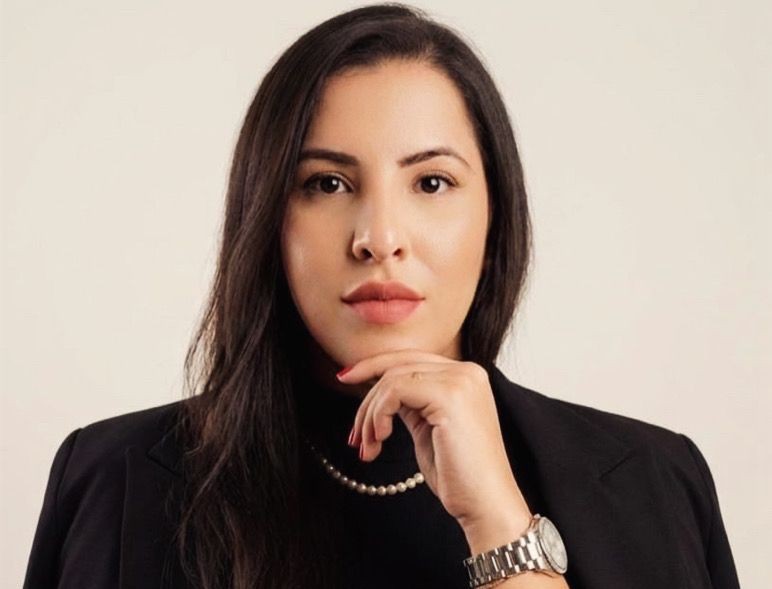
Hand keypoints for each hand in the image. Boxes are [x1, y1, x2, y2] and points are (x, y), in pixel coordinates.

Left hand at [339, 348, 530, 528]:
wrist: (485, 505)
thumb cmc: (458, 475)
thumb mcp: (428, 427)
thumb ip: (411, 402)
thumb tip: (380, 389)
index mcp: (465, 376)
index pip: (410, 358)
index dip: (373, 366)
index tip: (345, 378)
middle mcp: (467, 371)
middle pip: (398, 365)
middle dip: (367, 399)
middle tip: (354, 434)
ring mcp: (460, 381)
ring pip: (392, 379)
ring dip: (370, 415)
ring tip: (368, 447)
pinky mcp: (449, 395)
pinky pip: (394, 391)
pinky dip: (378, 415)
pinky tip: (381, 439)